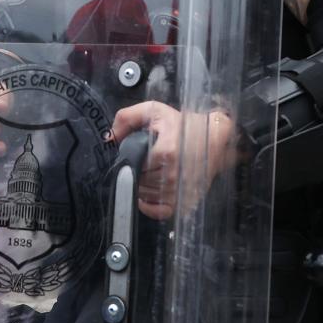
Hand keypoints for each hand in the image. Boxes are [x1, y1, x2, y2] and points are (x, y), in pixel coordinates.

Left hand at [109, 101, 237, 220]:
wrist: (213, 138)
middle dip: (135, 170)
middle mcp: (171, 175)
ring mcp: (177, 190)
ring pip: (145, 195)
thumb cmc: (183, 125)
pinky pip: (158, 211)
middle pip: (137, 180)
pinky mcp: (183, 201)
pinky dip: (149, 206)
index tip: (134, 152)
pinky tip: (147, 195)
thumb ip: (127, 118)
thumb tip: (108, 137)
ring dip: (142, 185)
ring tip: (150, 171)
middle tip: (144, 160)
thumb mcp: (155, 111)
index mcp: (164, 152)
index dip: (129, 158)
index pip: (131, 163)